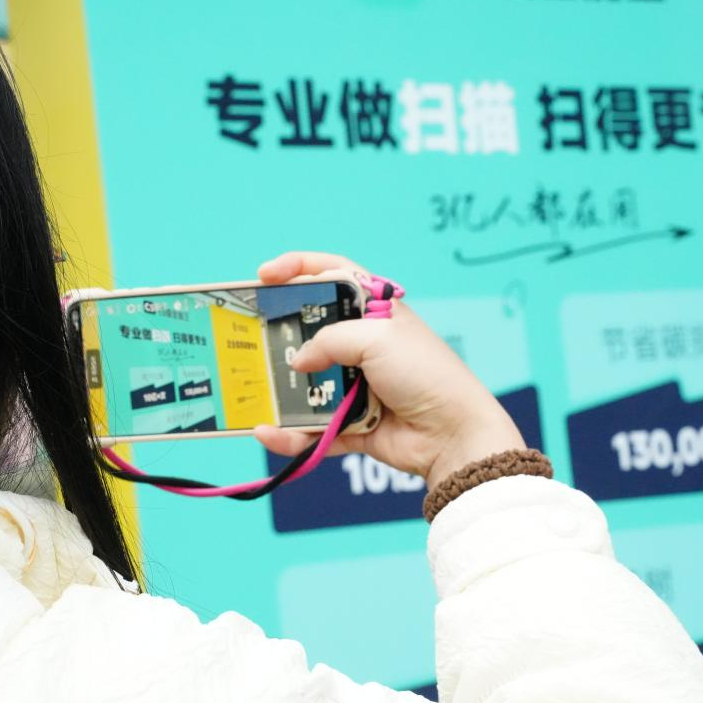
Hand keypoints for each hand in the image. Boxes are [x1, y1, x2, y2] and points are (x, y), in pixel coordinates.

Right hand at [253, 252, 525, 490]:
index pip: (333, 274)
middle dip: (279, 336)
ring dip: (280, 392)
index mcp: (375, 313)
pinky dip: (291, 435)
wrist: (452, 433)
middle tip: (250, 337)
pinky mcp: (352, 425)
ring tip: (253, 393)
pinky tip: (268, 433)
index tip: (264, 275)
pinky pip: (312, 430)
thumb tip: (298, 361)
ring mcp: (357, 386)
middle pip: (311, 332)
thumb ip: (328, 341)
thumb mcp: (376, 339)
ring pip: (307, 386)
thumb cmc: (423, 372)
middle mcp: (364, 346)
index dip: (299, 268)